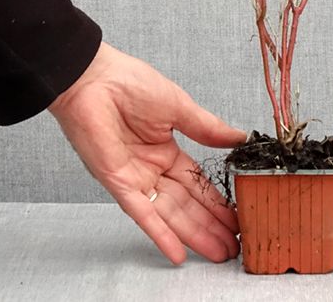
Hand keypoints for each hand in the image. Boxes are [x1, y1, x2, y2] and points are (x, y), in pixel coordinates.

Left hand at [48, 41, 245, 264]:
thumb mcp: (179, 106)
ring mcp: (136, 178)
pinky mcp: (118, 184)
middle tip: (235, 244)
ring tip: (220, 252)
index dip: (217, 200)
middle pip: (188, 203)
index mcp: (166, 149)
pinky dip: (160, 234)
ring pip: (171, 213)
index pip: (197, 182)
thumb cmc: (130, 83)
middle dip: (211, 225)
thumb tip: (239, 138)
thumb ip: (207, 128)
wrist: (94, 79)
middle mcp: (152, 168)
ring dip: (194, 234)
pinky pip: (142, 214)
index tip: (238, 215)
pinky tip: (178, 252)